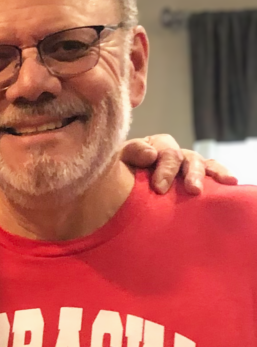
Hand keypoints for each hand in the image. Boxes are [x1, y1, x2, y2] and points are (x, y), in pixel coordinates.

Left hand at [121, 134, 237, 194]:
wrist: (117, 199)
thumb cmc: (116, 182)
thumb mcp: (116, 165)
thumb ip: (130, 154)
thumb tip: (151, 154)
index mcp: (150, 147)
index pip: (163, 151)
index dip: (164, 168)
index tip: (159, 188)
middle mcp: (169, 153)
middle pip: (184, 157)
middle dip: (188, 173)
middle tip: (191, 190)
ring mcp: (183, 166)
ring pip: (198, 163)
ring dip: (203, 175)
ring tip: (205, 190)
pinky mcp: (193, 177)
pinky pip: (210, 171)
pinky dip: (219, 174)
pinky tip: (230, 182)